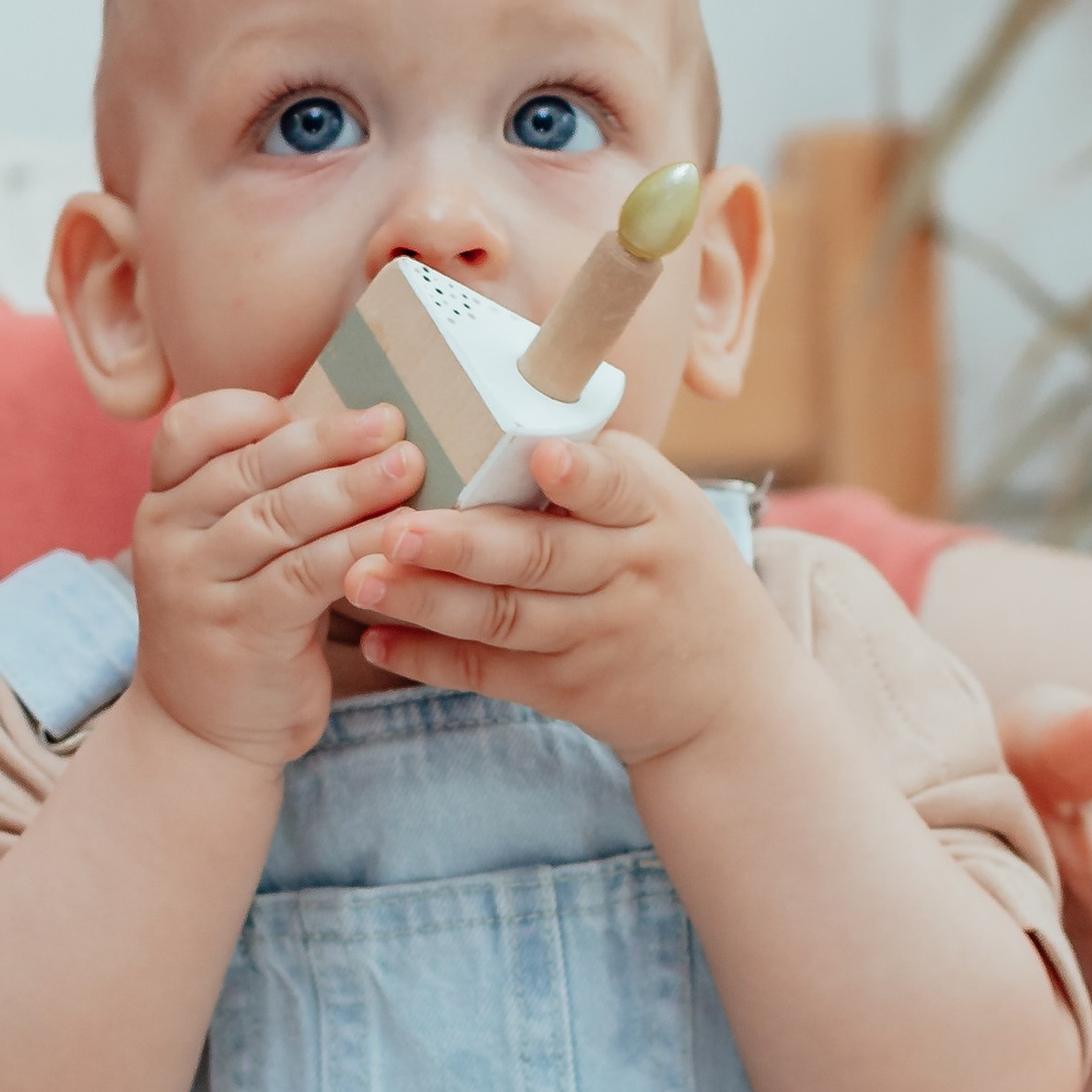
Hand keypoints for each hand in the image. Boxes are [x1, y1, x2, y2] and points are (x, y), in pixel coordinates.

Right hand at [130, 392, 422, 772]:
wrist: (200, 733)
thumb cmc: (239, 622)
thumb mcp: (231, 551)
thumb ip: (265, 493)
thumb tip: (355, 426)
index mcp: (164, 503)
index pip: (193, 429)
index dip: (254, 409)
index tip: (319, 399)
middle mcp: (169, 535)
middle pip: (250, 466)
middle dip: (328, 440)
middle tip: (392, 422)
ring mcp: (197, 585)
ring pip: (281, 516)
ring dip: (352, 488)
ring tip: (409, 466)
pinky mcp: (241, 629)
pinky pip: (308, 574)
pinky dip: (359, 548)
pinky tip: (401, 535)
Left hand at [341, 432, 796, 768]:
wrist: (731, 696)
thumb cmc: (677, 572)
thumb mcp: (666, 509)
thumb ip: (598, 469)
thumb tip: (501, 395)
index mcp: (652, 510)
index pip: (616, 487)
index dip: (581, 476)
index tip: (544, 457)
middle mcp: (628, 572)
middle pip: (542, 556)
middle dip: (465, 544)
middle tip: (399, 528)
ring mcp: (597, 635)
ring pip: (503, 617)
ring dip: (427, 600)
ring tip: (360, 579)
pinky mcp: (568, 689)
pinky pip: (491, 672)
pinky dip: (431, 659)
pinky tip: (378, 639)